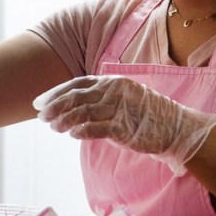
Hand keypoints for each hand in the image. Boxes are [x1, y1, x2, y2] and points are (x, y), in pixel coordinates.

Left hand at [33, 76, 215, 175]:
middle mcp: (115, 91)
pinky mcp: (124, 127)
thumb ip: (100, 98)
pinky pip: (96, 128)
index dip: (56, 92)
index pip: (77, 83)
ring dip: (64, 120)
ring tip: (54, 127)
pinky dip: (81, 131)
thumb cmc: (146, 115)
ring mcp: (120, 108)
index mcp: (113, 81)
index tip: (40, 102)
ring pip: (82, 112)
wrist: (176, 128)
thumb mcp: (123, 99)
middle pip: (76, 97)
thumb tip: (70, 106)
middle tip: (41, 116)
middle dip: (55, 106)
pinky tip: (72, 134)